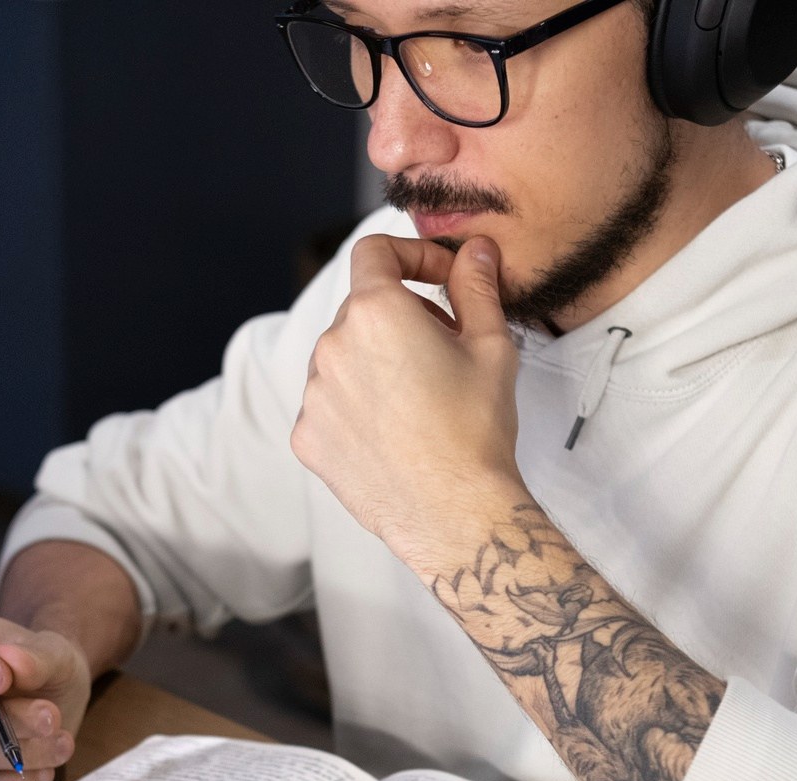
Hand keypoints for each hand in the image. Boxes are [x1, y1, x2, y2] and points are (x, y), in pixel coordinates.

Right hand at [0, 615, 91, 780]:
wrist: (57, 697)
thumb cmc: (44, 665)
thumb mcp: (54, 652)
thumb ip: (36, 657)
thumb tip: (13, 662)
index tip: (3, 678)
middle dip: (1, 719)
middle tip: (50, 718)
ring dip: (15, 752)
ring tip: (62, 744)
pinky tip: (43, 774)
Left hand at [291, 234, 525, 573]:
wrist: (452, 512)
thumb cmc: (475, 429)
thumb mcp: (491, 345)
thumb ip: (476, 286)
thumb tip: (476, 251)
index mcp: (374, 311)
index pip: (375, 252)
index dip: (412, 255)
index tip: (439, 277)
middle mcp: (331, 347)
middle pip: (361, 308)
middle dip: (403, 316)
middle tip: (445, 348)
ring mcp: (312, 395)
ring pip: (342, 357)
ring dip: (375, 361)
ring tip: (419, 397)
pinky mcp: (306, 437)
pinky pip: (328, 404)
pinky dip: (356, 405)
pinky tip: (393, 431)